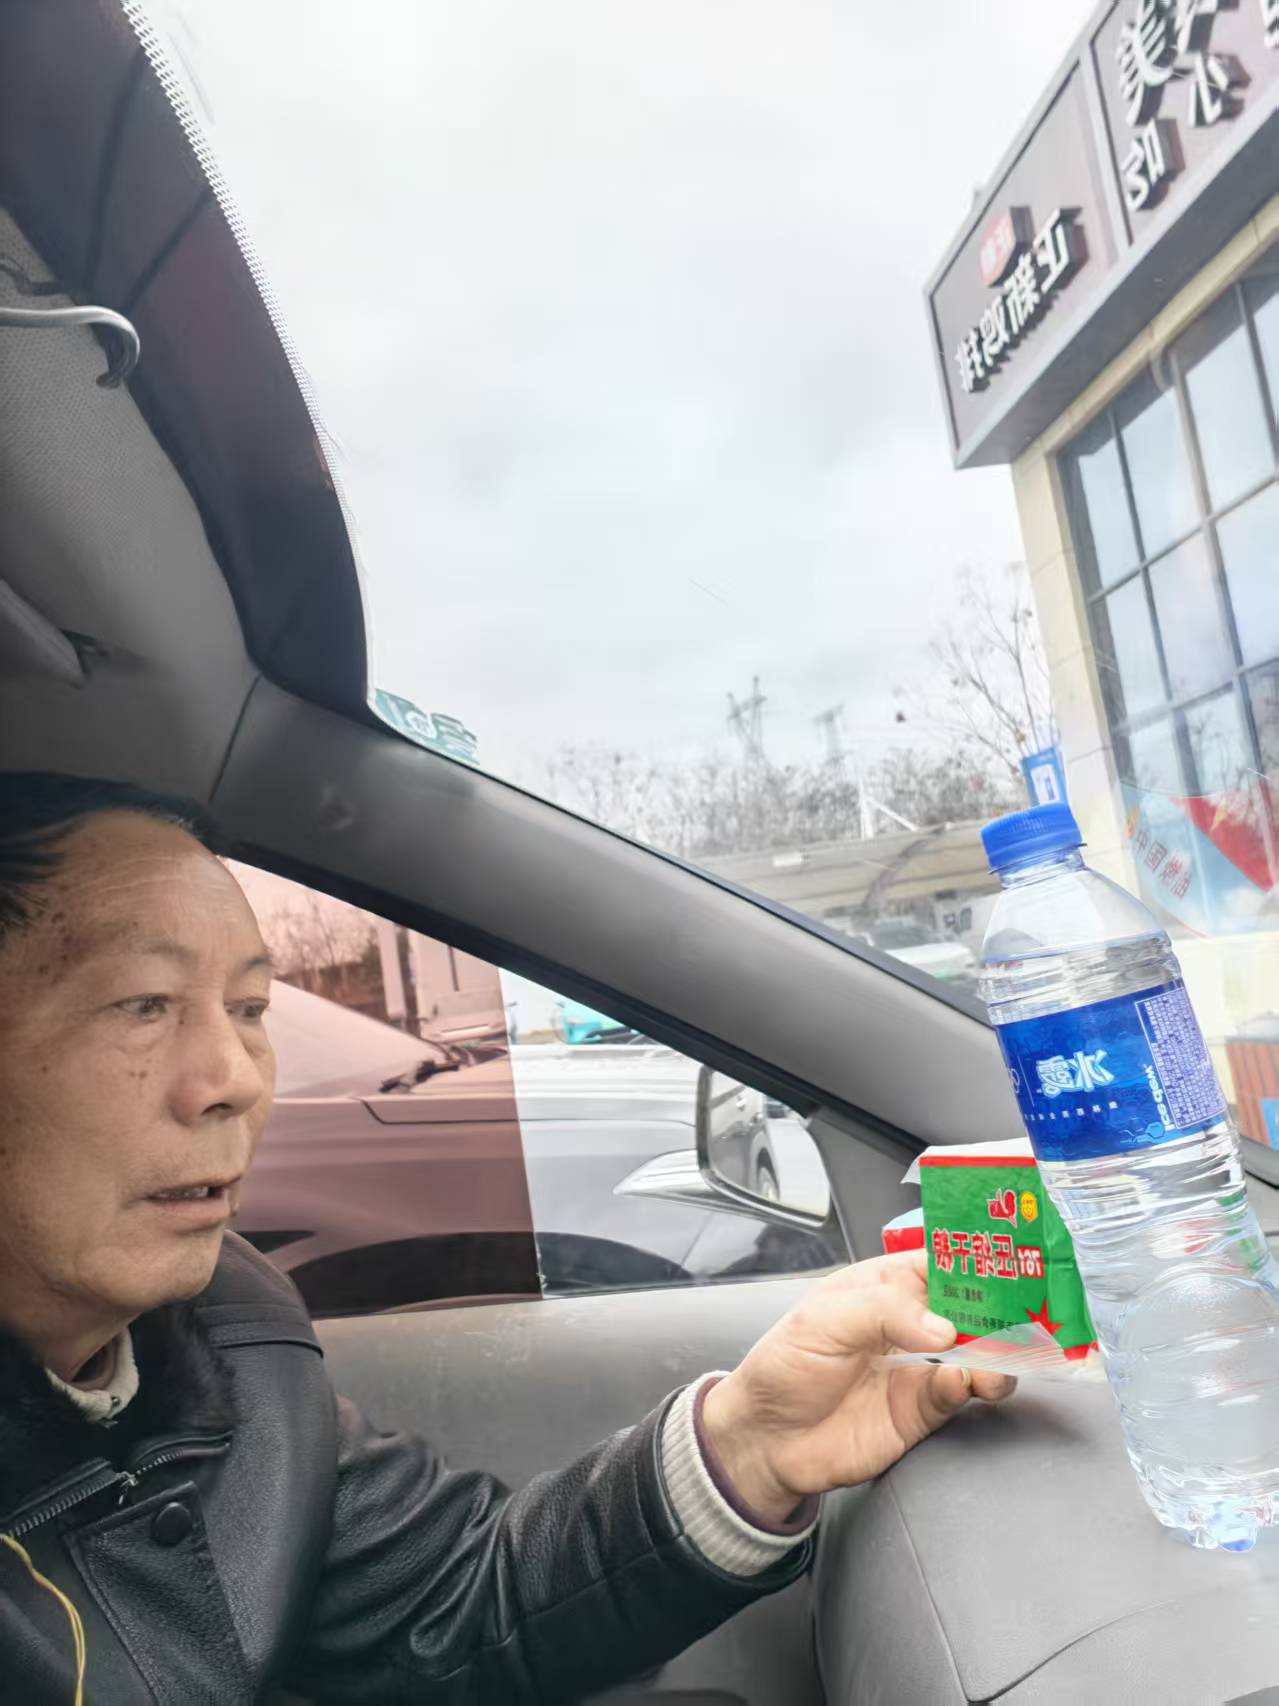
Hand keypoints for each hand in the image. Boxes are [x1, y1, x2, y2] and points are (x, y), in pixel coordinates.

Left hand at [701, 1249, 1015, 1525]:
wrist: (766, 1440)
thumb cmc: (783, 1367)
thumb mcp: (822, 1320)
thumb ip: (883, 1313)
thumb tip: (942, 1327)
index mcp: (881, 1287)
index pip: (937, 1263)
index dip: (971, 1260)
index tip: (1006, 1262)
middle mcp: (906, 1324)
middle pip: (966, 1308)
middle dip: (998, 1308)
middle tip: (1023, 1313)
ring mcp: (916, 1367)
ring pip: (974, 1353)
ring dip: (994, 1353)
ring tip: (995, 1360)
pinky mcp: (920, 1411)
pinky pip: (958, 1394)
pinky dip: (971, 1387)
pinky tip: (966, 1383)